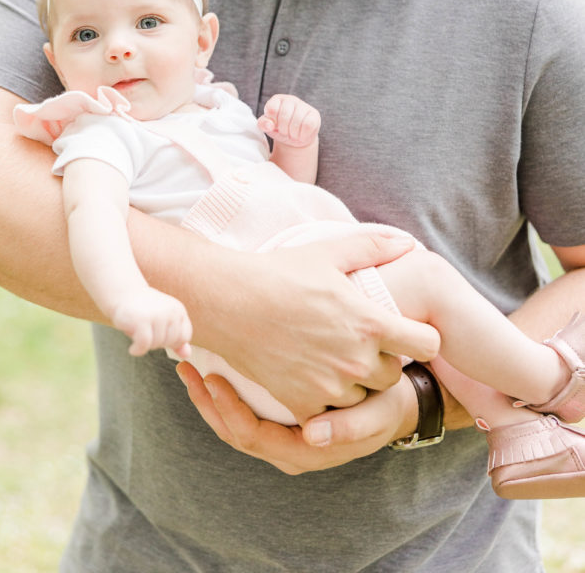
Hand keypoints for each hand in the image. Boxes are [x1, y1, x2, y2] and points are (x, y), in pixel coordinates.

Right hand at [113, 287, 191, 358]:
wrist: (124, 294)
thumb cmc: (145, 310)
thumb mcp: (164, 322)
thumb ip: (177, 338)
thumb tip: (187, 355)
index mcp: (179, 310)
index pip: (184, 337)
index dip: (172, 342)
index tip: (160, 337)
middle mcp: (170, 311)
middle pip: (171, 342)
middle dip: (158, 344)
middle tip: (146, 334)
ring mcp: (157, 315)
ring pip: (157, 344)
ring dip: (146, 346)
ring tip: (138, 336)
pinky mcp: (142, 320)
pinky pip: (144, 344)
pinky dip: (138, 350)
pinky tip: (133, 349)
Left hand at [176, 363, 418, 473]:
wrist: (391, 398)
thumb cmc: (383, 403)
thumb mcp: (375, 413)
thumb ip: (349, 426)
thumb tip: (313, 436)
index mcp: (306, 452)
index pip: (253, 437)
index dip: (229, 410)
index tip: (212, 378)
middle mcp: (287, 449)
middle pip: (233, 432)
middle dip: (206, 402)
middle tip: (187, 368)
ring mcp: (280, 434)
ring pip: (232, 423)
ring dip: (208, 396)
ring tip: (189, 365)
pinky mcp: (278, 417)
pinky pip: (242, 410)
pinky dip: (222, 391)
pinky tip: (211, 364)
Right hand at [207, 229, 439, 422]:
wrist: (228, 303)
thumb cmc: (279, 273)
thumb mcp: (328, 252)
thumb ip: (373, 247)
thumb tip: (409, 241)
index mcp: (369, 323)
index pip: (428, 344)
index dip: (421, 337)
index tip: (404, 331)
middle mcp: (355, 360)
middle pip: (394, 375)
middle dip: (383, 361)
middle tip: (357, 342)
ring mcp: (330, 386)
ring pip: (363, 397)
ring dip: (355, 384)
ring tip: (331, 357)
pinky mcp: (304, 403)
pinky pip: (331, 414)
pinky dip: (325, 399)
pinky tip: (309, 373)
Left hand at [257, 94, 320, 148]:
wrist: (295, 138)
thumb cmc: (279, 129)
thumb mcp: (268, 127)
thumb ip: (263, 124)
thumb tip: (269, 124)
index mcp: (277, 100)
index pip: (272, 108)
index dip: (273, 121)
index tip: (275, 125)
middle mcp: (291, 99)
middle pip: (285, 115)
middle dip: (283, 129)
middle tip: (285, 132)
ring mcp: (304, 106)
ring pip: (297, 120)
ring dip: (293, 133)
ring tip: (292, 134)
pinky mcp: (314, 114)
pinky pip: (308, 125)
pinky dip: (302, 135)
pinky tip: (301, 135)